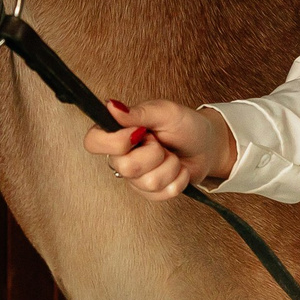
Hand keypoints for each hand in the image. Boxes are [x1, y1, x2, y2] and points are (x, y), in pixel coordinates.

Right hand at [82, 99, 236, 200]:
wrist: (206, 145)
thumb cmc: (185, 125)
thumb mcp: (164, 112)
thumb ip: (137, 112)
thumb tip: (111, 105)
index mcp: (117, 132)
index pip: (93, 142)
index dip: (115, 142)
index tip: (139, 133)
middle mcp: (121, 156)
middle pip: (126, 167)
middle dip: (154, 154)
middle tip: (161, 143)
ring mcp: (135, 178)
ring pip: (148, 182)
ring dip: (170, 166)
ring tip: (172, 155)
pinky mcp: (151, 193)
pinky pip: (162, 194)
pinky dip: (178, 180)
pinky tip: (178, 169)